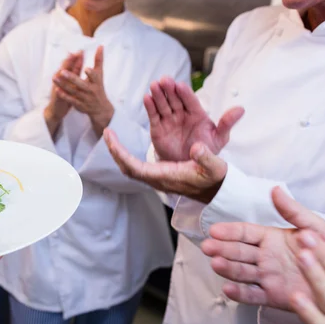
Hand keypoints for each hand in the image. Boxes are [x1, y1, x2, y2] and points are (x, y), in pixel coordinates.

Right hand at [44, 51, 83, 134]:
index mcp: (66, 77)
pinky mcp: (56, 98)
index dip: (75, 59)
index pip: (72, 66)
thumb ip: (74, 71)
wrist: (56, 109)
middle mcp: (61, 81)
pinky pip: (56, 94)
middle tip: (72, 54)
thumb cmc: (66, 94)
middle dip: (68, 63)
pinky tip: (57, 89)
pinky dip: (57, 91)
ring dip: (60, 75)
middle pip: (64, 69)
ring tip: (63, 69)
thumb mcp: (71, 83)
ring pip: (58, 80)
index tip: (80, 51)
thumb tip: (79, 60)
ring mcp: (57, 88)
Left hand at [54, 46, 113, 135]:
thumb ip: (99, 60)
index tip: (86, 68)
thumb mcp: (100, 74)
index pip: (94, 77)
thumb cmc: (99, 87)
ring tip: (55, 78)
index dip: (91, 74)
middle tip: (62, 72)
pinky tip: (57, 89)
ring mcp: (84, 98)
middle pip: (81, 84)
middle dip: (72, 78)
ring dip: (63, 85)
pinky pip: (70, 100)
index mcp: (96, 82)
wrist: (100, 108)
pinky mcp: (79, 104)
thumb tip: (100, 46)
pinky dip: (64, 95)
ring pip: (73, 91)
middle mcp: (90, 90)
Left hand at [104, 128, 226, 202]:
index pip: (135, 167)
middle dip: (115, 149)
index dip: (121, 154)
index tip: (112, 138)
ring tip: (111, 134)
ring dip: (120, 150)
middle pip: (127, 166)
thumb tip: (197, 147)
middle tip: (107, 132)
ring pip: (130, 165)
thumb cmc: (214, 178)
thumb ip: (206, 157)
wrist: (216, 190)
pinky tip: (123, 144)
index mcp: (166, 176)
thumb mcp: (215, 167)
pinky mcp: (158, 173)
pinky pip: (136, 164)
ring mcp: (156, 177)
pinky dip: (127, 152)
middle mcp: (157, 178)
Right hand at [146, 77, 243, 160]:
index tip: (180, 85)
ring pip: (163, 104)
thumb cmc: (205, 150)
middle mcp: (182, 114)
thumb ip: (227, 124)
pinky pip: (154, 116)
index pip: (190, 100)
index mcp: (197, 113)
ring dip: (158, 94)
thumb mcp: (218, 138)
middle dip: (169, 89)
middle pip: (175, 99)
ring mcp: (169, 120)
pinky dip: (150, 107)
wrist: (189, 167)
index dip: (185, 93)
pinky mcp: (158, 128)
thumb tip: (241, 109)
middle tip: (164, 80)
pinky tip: (147, 97)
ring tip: (154, 85)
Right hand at [200, 187, 324, 310]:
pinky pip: (253, 295)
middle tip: (207, 247)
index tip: (214, 230)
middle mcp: (266, 257)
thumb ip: (292, 210)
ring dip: (226, 267)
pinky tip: (228, 288)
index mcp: (272, 238)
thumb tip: (275, 190)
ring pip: (242, 271)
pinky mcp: (273, 296)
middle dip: (221, 248)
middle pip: (238, 251)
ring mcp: (268, 276)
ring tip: (215, 263)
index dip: (229, 231)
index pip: (245, 233)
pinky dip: (240, 293)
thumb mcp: (314, 226)